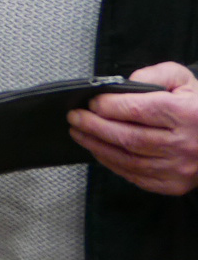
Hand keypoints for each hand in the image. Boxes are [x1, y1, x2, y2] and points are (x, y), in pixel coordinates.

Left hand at [69, 62, 197, 194]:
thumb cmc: (197, 106)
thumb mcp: (181, 79)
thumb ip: (151, 75)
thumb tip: (121, 86)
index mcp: (184, 114)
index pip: (136, 110)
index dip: (107, 106)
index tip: (89, 102)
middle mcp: (183, 144)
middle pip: (128, 137)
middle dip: (94, 127)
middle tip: (73, 118)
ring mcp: (179, 168)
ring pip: (129, 160)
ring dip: (98, 147)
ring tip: (79, 133)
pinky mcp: (175, 184)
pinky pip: (137, 177)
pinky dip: (114, 165)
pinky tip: (100, 152)